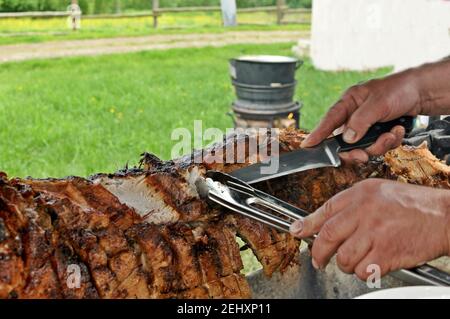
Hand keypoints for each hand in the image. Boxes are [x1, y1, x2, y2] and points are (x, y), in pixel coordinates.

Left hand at [289, 179, 449, 280]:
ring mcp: (375, 232)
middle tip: (318, 260)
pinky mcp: (387, 253)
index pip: (326, 210)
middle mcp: (365, 211)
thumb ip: (352, 204)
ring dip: (346, 265)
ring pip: (344, 258)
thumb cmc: (414, 205)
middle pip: (328, 236)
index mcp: (361, 194)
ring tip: (355, 262)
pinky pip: (363, 270)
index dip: (307, 223)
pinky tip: (373, 265)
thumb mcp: (379, 192)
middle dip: (318, 252)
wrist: (444, 216)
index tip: (296, 232)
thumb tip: (327, 221)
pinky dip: (364, 273)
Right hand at [302, 70, 422, 162]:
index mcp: (349, 102)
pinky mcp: (378, 133)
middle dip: (356, 151)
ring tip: (391, 134)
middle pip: (345, 141)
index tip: (306, 146)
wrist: (423, 92)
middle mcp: (354, 116)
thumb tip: (346, 139)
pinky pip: (378, 146)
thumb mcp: (378, 103)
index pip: (329, 119)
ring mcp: (366, 126)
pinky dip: (389, 142)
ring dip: (378, 145)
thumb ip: (360, 121)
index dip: (317, 134)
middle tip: (363, 156)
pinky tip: (397, 131)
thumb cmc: (399, 89)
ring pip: (363, 147)